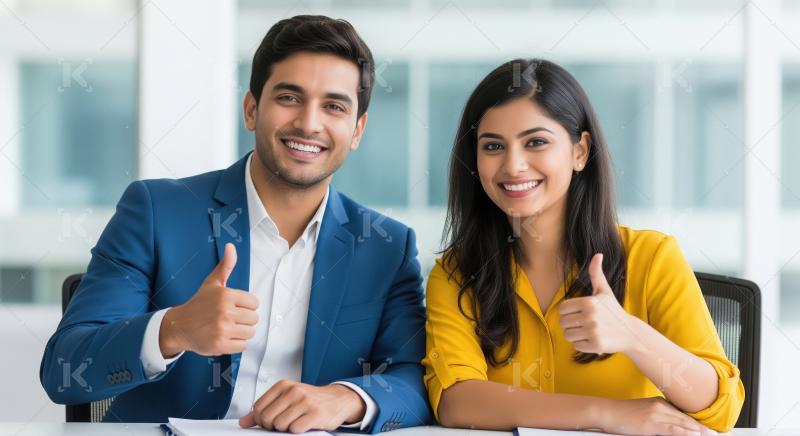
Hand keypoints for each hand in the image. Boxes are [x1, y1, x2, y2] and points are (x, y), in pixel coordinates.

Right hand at [159, 243, 258, 356]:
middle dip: (244, 320)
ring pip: (250, 332)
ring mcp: (222, 329)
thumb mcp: (212, 283)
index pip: (254, 303)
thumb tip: (231, 246)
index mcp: (226, 295)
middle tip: (230, 319)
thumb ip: (225, 266)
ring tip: (228, 328)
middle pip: (254, 318)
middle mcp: (225, 311)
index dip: (246, 306)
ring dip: (242, 332)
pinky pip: (243, 346)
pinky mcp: (220, 345)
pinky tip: (225, 338)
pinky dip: (236, 344)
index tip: (234, 307)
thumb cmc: (199, 304)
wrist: (179, 326)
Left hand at [239, 381, 365, 432]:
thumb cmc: (311, 400)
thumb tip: (244, 422)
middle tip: (283, 424)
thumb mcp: (287, 399)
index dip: (261, 420)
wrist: (338, 399)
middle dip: (272, 426)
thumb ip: (265, 409)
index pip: (258, 407)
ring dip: (286, 429)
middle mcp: (293, 391)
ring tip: (295, 422)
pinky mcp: (315, 414)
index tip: (270, 421)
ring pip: (280, 425)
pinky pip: (295, 429)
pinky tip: (304, 425)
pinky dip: (297, 431)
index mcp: (283, 386)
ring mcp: (304, 402)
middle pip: (267, 418)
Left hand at [558, 253, 641, 354]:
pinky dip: (582, 344)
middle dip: (571, 324)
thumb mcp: (604, 291)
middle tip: (584, 323)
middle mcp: (591, 316)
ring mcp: (594, 331)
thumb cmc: (613, 310)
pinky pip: (576, 346)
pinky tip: (593, 339)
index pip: (562, 309)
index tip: (578, 313)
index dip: (568, 312)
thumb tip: (598, 254)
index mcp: (589, 302)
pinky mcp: (596, 345)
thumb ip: (596, 273)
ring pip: (568, 335)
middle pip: (563, 323)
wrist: (630, 332)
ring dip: (576, 335)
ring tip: (588, 331)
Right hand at [599, 397, 715, 434]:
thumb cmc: (622, 414)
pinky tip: (695, 435)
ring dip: (698, 431)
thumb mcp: (643, 411)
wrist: (606, 411)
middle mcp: (660, 406)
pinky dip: (685, 433)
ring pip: (683, 424)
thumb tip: (672, 425)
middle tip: (716, 434)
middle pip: (686, 419)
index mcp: (659, 403)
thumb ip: (658, 416)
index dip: (697, 423)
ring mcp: (656, 414)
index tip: (708, 429)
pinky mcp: (650, 423)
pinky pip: (672, 430)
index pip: (683, 414)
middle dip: (702, 428)